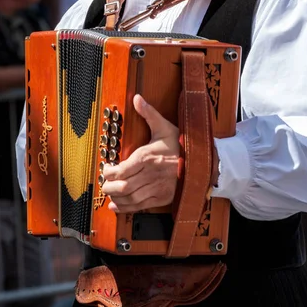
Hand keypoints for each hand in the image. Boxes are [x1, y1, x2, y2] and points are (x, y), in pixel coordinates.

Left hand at [102, 94, 179, 212]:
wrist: (202, 161)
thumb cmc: (181, 144)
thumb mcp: (164, 126)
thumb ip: (148, 113)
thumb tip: (137, 98)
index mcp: (148, 157)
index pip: (122, 170)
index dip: (109, 173)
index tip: (106, 169)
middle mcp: (151, 174)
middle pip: (123, 187)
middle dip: (109, 188)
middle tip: (104, 184)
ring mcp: (157, 188)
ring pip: (130, 198)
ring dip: (116, 198)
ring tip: (110, 194)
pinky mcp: (162, 198)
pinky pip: (140, 206)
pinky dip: (126, 208)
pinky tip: (117, 206)